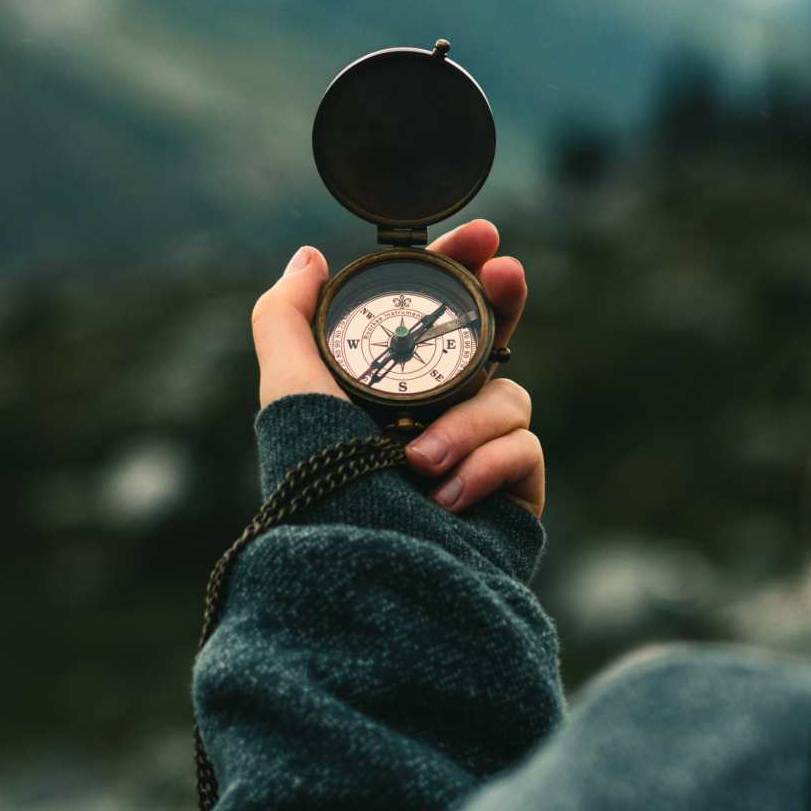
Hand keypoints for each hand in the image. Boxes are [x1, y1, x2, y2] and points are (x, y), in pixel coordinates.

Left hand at [250, 219, 540, 515]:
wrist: (364, 575)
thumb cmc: (321, 486)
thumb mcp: (288, 391)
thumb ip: (286, 317)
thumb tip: (309, 256)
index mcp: (387, 390)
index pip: (434, 315)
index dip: (461, 269)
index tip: (481, 234)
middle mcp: (434, 418)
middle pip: (490, 341)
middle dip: (502, 301)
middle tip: (508, 271)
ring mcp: (476, 456)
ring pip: (505, 396)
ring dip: (466, 421)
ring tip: (420, 463)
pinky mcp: (511, 494)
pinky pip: (523, 448)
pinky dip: (484, 465)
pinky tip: (446, 497)